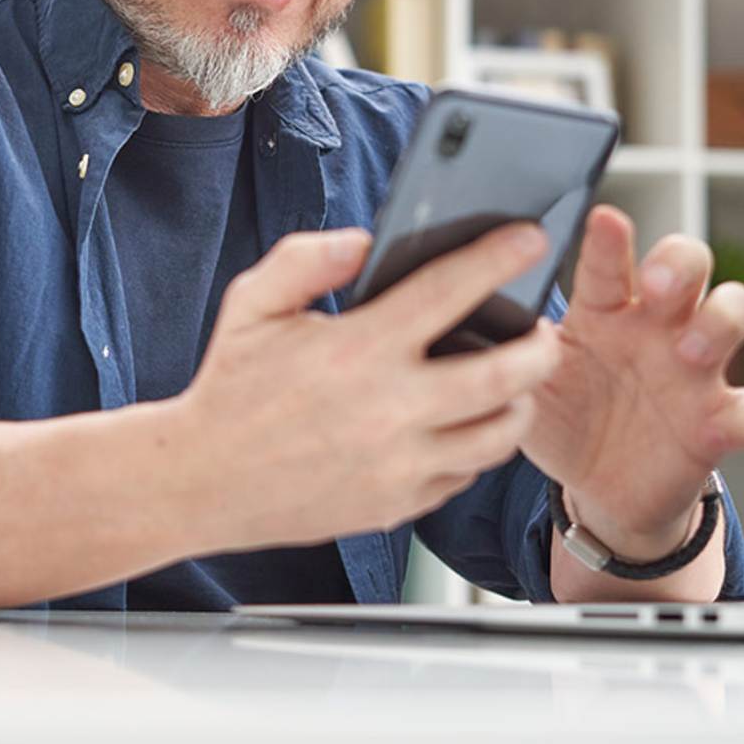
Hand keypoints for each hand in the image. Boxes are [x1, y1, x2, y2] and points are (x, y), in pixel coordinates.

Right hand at [173, 223, 562, 552]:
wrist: (201, 481)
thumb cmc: (229, 388)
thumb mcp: (252, 305)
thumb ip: (305, 260)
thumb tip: (364, 241)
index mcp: (357, 350)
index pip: (448, 293)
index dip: (497, 259)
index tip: (527, 239)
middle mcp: (388, 409)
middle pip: (505, 376)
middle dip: (540, 346)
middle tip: (543, 329)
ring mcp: (398, 464)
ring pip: (498, 434)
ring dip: (519, 401)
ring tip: (514, 381)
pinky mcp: (397, 504)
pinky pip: (464, 474)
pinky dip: (477, 446)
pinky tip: (465, 423)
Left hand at [520, 205, 743, 556]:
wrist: (597, 488)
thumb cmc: (563, 419)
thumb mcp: (530, 386)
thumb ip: (515, 352)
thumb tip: (488, 315)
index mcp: (604, 311)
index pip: (609, 263)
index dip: (610, 241)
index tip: (605, 219)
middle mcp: (655, 327)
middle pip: (688, 264)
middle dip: (680, 262)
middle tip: (656, 285)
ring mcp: (694, 370)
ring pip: (731, 314)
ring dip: (719, 322)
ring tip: (690, 350)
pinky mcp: (720, 421)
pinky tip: (720, 423)